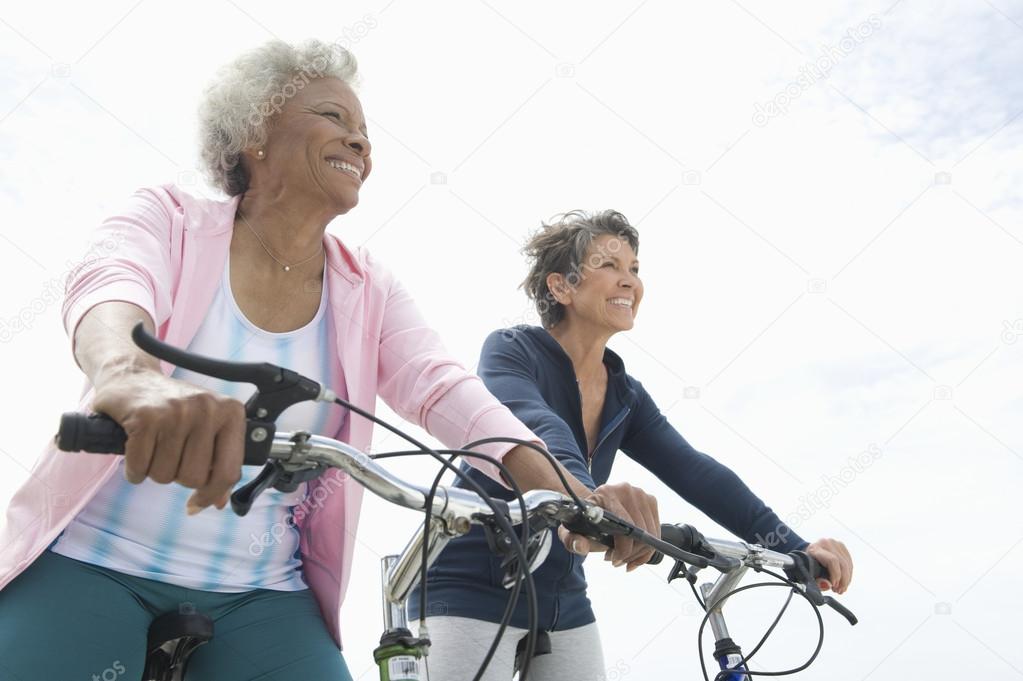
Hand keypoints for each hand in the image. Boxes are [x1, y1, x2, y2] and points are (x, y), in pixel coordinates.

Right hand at [91, 368, 245, 513]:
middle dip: (176, 477)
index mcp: (231, 413)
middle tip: (169, 456)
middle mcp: (207, 409)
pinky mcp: (145, 417)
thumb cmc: (174, 408)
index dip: (211, 495)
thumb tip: (219, 501)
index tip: (197, 503)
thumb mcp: (207, 428)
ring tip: (154, 447)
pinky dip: (134, 469)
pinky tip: (136, 451)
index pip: (228, 471)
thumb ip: (218, 463)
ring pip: (165, 475)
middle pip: (193, 478)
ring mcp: (176, 412)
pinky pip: (140, 466)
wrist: (132, 377)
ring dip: (154, 471)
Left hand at [558, 481, 659, 571]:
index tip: (613, 559)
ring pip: (650, 534)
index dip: (622, 549)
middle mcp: (626, 490)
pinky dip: (647, 548)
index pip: (625, 526)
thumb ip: (572, 540)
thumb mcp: (574, 530)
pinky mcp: (651, 501)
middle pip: (640, 532)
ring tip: (624, 556)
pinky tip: (634, 554)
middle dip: (630, 553)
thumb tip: (580, 545)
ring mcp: (641, 494)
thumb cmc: (586, 519)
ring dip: (638, 553)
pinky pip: (656, 532)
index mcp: (607, 493)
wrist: (596, 505)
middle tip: (617, 560)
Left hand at [806, 538, 852, 593]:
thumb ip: (817, 581)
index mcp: (815, 548)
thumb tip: (828, 586)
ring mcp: (835, 543)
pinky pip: (849, 563)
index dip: (836, 575)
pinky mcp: (842, 546)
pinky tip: (844, 582)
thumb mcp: (807, 573)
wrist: (808, 552)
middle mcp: (826, 543)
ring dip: (846, 579)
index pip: (832, 561)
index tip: (833, 586)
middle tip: (839, 591)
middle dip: (843, 580)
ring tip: (841, 589)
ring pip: (847, 564)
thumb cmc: (807, 564)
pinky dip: (848, 575)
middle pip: (842, 563)